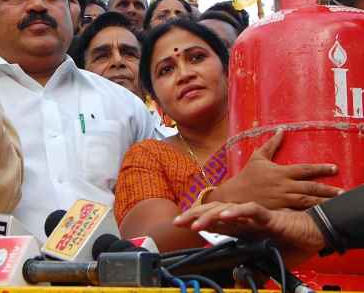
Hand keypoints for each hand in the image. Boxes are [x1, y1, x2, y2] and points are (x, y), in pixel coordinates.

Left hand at [174, 201, 324, 266]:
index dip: (196, 220)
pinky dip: (236, 211)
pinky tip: (224, 215)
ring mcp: (254, 215)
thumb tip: (238, 280)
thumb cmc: (290, 242)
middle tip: (177, 223)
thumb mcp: (265, 259)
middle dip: (193, 215)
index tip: (179, 225)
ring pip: (226, 209)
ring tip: (194, 224)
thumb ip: (251, 267)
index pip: (213, 220)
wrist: (313, 233)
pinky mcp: (268, 216)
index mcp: (241, 226)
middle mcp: (243, 218)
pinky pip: (250, 210)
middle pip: (213, 211)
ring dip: (208, 216)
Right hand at [214, 130, 340, 209]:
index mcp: (280, 172)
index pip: (304, 169)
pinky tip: (321, 214)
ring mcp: (283, 200)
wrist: (235, 196)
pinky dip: (310, 212)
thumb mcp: (257, 157)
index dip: (320, 169)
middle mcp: (284, 186)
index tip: (335, 168)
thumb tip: (281, 130)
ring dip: (323, 202)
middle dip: (328, 189)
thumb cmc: (247, 176)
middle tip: (343, 192)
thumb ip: (271, 144)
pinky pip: (298, 212)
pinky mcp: (280, 210)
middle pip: (310, 188)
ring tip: (337, 203)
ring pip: (307, 201)